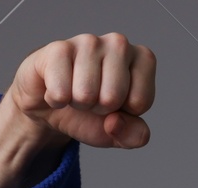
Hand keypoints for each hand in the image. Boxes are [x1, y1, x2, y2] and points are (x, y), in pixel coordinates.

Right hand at [8, 32, 155, 149]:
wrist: (54, 107)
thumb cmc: (93, 114)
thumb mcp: (121, 132)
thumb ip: (135, 135)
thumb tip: (114, 122)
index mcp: (143, 59)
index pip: (140, 101)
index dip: (123, 114)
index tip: (114, 104)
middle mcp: (119, 43)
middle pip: (113, 97)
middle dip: (99, 108)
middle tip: (92, 98)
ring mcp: (88, 41)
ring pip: (86, 94)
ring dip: (78, 104)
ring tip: (75, 91)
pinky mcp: (58, 48)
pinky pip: (60, 92)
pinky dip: (56, 101)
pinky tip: (56, 86)